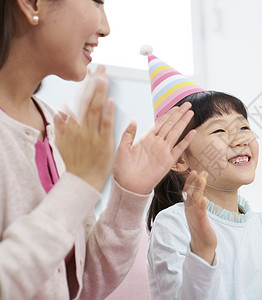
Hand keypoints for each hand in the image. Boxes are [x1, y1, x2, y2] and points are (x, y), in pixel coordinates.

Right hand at [54, 66, 114, 191]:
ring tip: (104, 78)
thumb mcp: (62, 143)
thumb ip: (61, 126)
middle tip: (100, 68)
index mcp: (73, 126)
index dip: (85, 86)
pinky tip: (111, 102)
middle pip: (88, 101)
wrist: (82, 181)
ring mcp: (93, 135)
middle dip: (94, 84)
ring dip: (100, 93)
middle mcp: (82, 128)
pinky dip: (108, 113)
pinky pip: (106, 126)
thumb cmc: (74, 163)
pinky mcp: (104, 143)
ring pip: (96, 110)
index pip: (80, 101)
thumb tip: (62, 109)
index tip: (89, 72)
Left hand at [112, 102, 195, 194]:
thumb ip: (128, 133)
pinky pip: (179, 149)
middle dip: (179, 114)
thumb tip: (134, 118)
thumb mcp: (122, 147)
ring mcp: (163, 151)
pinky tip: (192, 132)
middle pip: (171, 125)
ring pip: (176, 133)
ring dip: (183, 123)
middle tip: (188, 104)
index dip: (169, 114)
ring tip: (191, 113)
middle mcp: (157, 143)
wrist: (127, 186)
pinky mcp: (168, 161)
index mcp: (146, 138)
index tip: (177, 106)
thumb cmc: (122, 169)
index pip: (160, 122)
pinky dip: (186, 141)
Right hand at [183, 170, 216, 264]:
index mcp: (189, 207)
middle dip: (195, 182)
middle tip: (200, 172)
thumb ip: (197, 201)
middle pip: (191, 193)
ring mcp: (194, 217)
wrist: (202, 245)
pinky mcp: (201, 224)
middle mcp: (189, 211)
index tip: (196, 171)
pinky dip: (201, 206)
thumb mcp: (198, 212)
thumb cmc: (201, 227)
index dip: (191, 181)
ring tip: (201, 179)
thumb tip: (200, 191)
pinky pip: (200, 214)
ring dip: (198, 189)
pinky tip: (204, 199)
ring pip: (195, 201)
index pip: (188, 191)